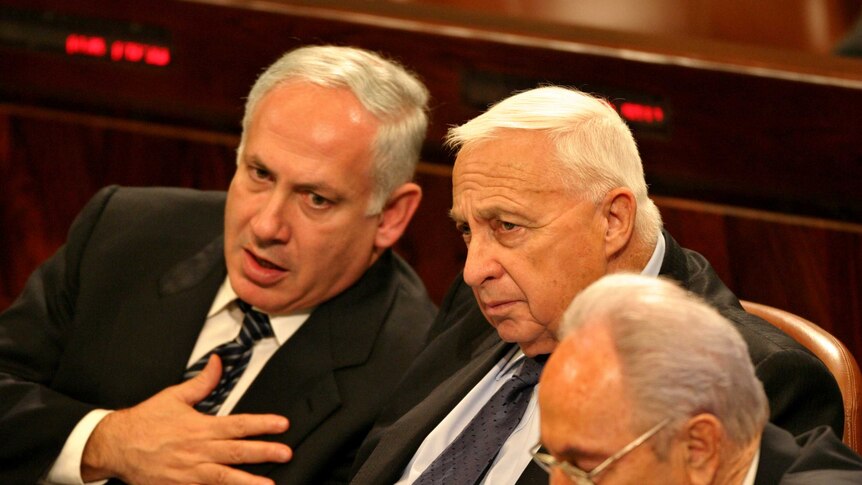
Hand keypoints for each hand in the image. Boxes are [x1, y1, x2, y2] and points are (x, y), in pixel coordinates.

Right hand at [81, 355, 290, 484]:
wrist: (115, 446)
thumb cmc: (145, 422)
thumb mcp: (174, 396)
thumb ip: (202, 382)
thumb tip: (218, 362)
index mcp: (201, 427)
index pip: (239, 425)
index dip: (262, 424)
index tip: (282, 424)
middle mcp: (198, 451)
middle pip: (237, 452)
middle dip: (264, 452)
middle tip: (286, 453)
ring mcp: (190, 473)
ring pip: (224, 478)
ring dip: (248, 482)